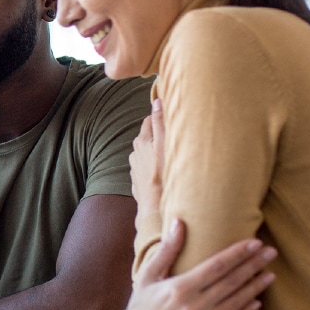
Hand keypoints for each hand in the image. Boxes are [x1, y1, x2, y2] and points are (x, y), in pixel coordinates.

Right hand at [112, 219, 276, 309]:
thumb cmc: (142, 306)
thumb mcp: (148, 275)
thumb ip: (167, 250)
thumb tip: (178, 222)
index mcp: (179, 288)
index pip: (217, 266)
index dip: (238, 253)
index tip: (255, 242)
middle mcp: (193, 307)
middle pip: (231, 282)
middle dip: (253, 265)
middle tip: (271, 252)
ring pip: (236, 302)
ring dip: (256, 287)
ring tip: (270, 274)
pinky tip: (257, 302)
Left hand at [129, 98, 164, 220]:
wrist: (155, 208)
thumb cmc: (163, 175)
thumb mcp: (165, 145)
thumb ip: (161, 123)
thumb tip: (157, 101)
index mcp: (141, 141)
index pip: (150, 121)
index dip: (160, 118)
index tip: (171, 119)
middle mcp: (135, 153)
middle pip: (148, 137)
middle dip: (159, 135)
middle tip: (175, 137)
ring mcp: (135, 168)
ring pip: (147, 154)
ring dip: (156, 153)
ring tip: (171, 157)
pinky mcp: (138, 181)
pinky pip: (147, 169)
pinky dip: (154, 168)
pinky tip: (164, 173)